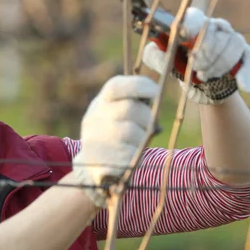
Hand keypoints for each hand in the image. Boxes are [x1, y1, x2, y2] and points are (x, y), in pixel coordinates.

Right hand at [72, 75, 157, 207]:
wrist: (92, 164)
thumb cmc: (115, 133)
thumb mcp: (118, 112)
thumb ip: (136, 103)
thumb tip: (157, 103)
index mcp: (101, 102)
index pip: (116, 86)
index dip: (139, 85)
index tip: (155, 91)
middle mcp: (94, 117)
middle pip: (130, 108)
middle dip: (147, 117)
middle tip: (148, 126)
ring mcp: (95, 139)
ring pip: (131, 132)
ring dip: (141, 138)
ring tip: (136, 143)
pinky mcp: (100, 160)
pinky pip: (129, 154)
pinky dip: (135, 156)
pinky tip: (130, 156)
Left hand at [142, 7, 249, 104]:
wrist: (201, 88)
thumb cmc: (181, 69)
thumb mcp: (165, 65)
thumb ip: (155, 57)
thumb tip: (154, 49)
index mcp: (194, 24)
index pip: (194, 16)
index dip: (191, 26)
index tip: (185, 37)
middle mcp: (214, 27)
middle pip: (214, 31)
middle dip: (204, 51)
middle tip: (194, 67)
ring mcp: (232, 39)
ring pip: (232, 44)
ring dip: (218, 64)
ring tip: (204, 76)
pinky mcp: (246, 55)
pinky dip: (247, 74)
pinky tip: (244, 87)